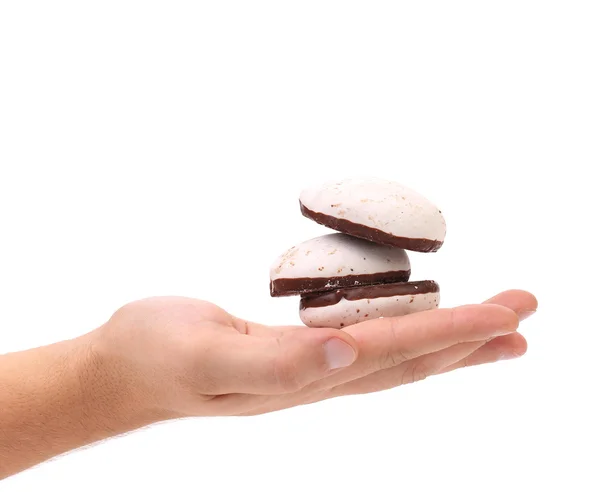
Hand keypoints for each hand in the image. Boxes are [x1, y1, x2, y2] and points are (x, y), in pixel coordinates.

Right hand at [90, 289, 536, 418]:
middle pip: (413, 357)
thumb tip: (345, 351)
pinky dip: (405, 333)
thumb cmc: (156, 357)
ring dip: (450, 342)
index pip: (398, 350)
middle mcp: (319, 376)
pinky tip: (414, 328)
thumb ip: (276, 364)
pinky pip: (366, 343)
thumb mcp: (207, 357)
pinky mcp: (292, 352)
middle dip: (473, 336)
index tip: (507, 312)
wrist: (122, 370)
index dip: (455, 331)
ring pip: (397, 355)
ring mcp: (308, 367)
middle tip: (524, 313)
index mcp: (307, 374)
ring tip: (495, 333)